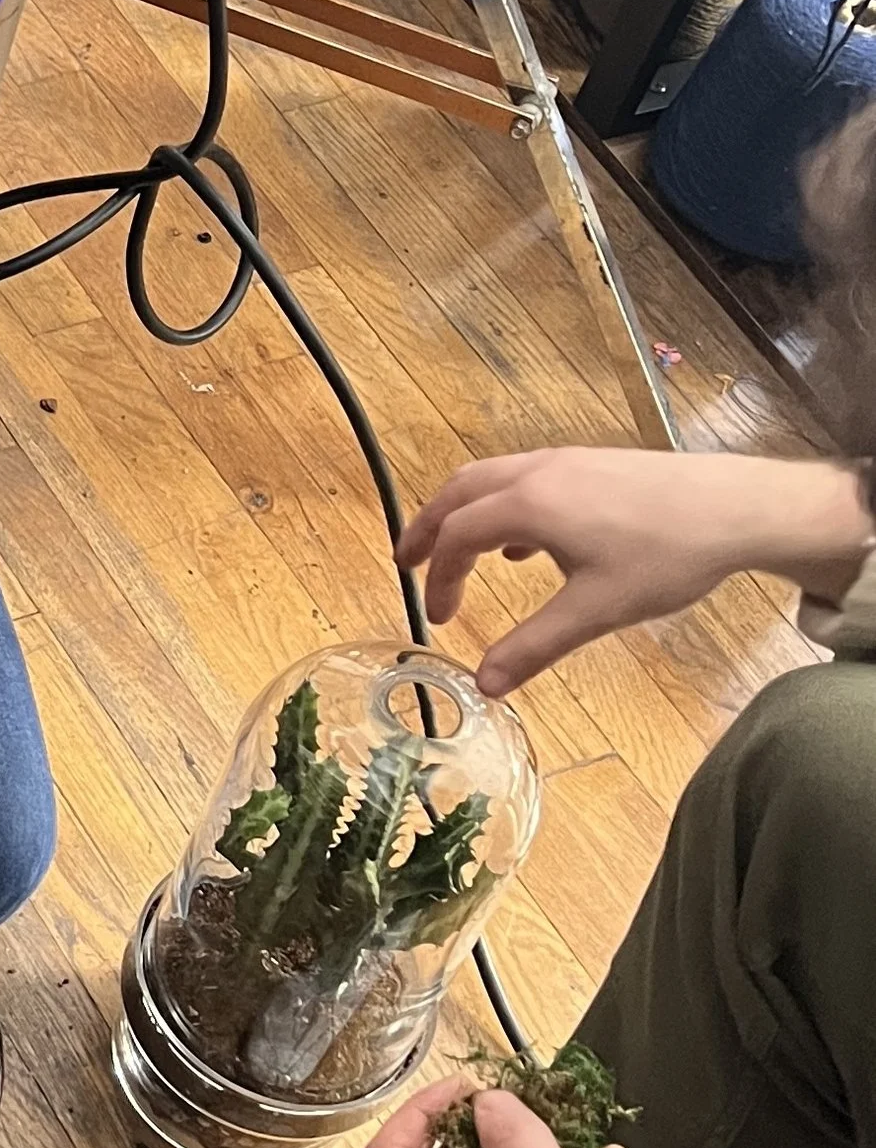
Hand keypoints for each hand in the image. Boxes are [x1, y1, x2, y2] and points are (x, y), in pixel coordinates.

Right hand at [398, 449, 871, 692]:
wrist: (738, 507)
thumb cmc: (666, 557)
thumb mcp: (595, 611)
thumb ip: (534, 647)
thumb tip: (484, 687)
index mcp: (529, 505)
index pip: (458, 536)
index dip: (437, 577)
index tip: (439, 617)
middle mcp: (539, 472)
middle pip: (460, 492)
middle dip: (429, 528)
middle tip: (409, 563)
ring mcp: (568, 461)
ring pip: (493, 478)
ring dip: (465, 513)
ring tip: (458, 552)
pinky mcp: (594, 463)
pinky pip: (526, 478)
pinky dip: (504, 505)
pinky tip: (526, 545)